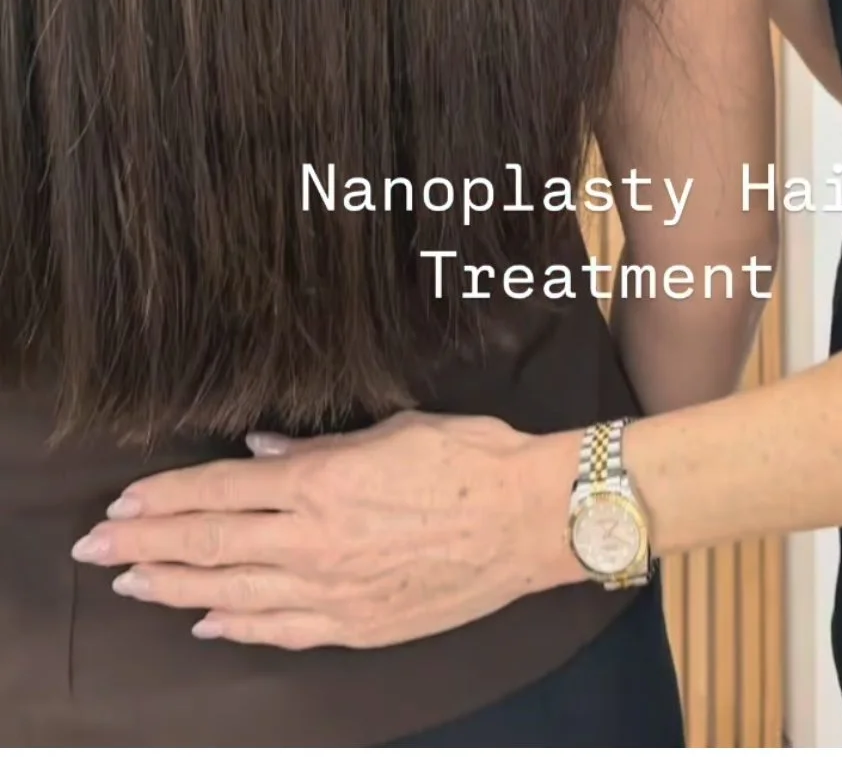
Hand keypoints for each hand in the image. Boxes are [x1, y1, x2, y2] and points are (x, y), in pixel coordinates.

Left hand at [69, 411, 583, 649]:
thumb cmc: (470, 458)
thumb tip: (262, 448)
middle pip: (211, 544)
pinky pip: (281, 629)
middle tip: (94, 550)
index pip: (221, 490)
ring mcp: (333, 590)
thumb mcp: (392, 430)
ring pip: (232, 592)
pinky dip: (238, 626)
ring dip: (175, 588)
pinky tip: (206, 622)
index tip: (122, 503)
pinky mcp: (357, 625)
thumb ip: (320, 446)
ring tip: (131, 586)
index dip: (165, 497)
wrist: (528, 520)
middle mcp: (314, 541)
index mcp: (320, 481)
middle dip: (145, 546)